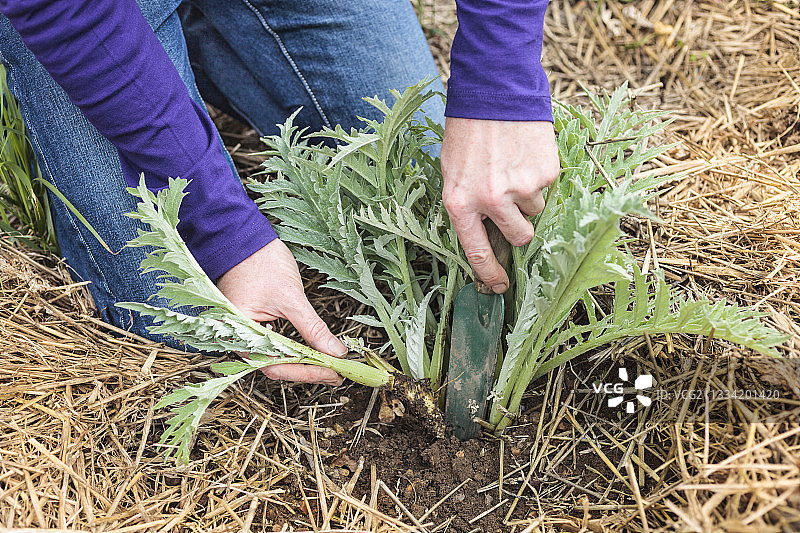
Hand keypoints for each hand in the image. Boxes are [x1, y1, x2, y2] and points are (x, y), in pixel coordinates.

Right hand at [217, 239, 345, 384]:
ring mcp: (246, 333)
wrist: (245, 238)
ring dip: (305, 362)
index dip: (308, 372)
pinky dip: (296, 349)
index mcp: (240, 337)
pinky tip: (314, 350)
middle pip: (277, 366)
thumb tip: (336, 352)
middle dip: (309, 370)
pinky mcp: (254, 325)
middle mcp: (240, 340)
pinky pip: (276, 345)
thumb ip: (313, 329)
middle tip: (338, 372)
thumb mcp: (292, 298)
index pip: (277, 367)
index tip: (335, 372)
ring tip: (330, 363)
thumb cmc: (261, 262)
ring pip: (278, 358)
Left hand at [441, 117, 559, 292]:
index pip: (477, 251)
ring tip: (513, 164)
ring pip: (536, 209)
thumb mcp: (453, 171)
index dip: (490, 274)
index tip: (499, 288)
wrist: (494, 89)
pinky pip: (547, 186)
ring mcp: (521, 187)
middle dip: (521, 227)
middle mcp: (491, 200)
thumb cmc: (467, 131)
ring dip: (528, 194)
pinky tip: (524, 153)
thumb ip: (469, 204)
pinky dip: (539, 174)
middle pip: (520, 237)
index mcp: (461, 202)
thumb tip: (489, 235)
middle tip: (514, 203)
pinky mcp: (546, 172)